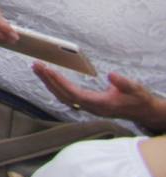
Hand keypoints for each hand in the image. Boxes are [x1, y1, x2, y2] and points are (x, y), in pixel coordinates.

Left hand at [32, 65, 165, 127]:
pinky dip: (55, 87)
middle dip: (48, 80)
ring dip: (48, 83)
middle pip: (64, 95)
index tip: (49, 70)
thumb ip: (123, 83)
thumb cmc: (137, 99)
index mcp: (100, 104)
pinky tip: (48, 78)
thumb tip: (111, 74)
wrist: (141, 110)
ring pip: (62, 97)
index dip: (60, 83)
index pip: (74, 94)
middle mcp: (90, 107)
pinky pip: (66, 97)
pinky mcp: (87, 104)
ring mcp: (87, 107)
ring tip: (37, 69)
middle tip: (36, 65)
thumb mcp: (135, 89)